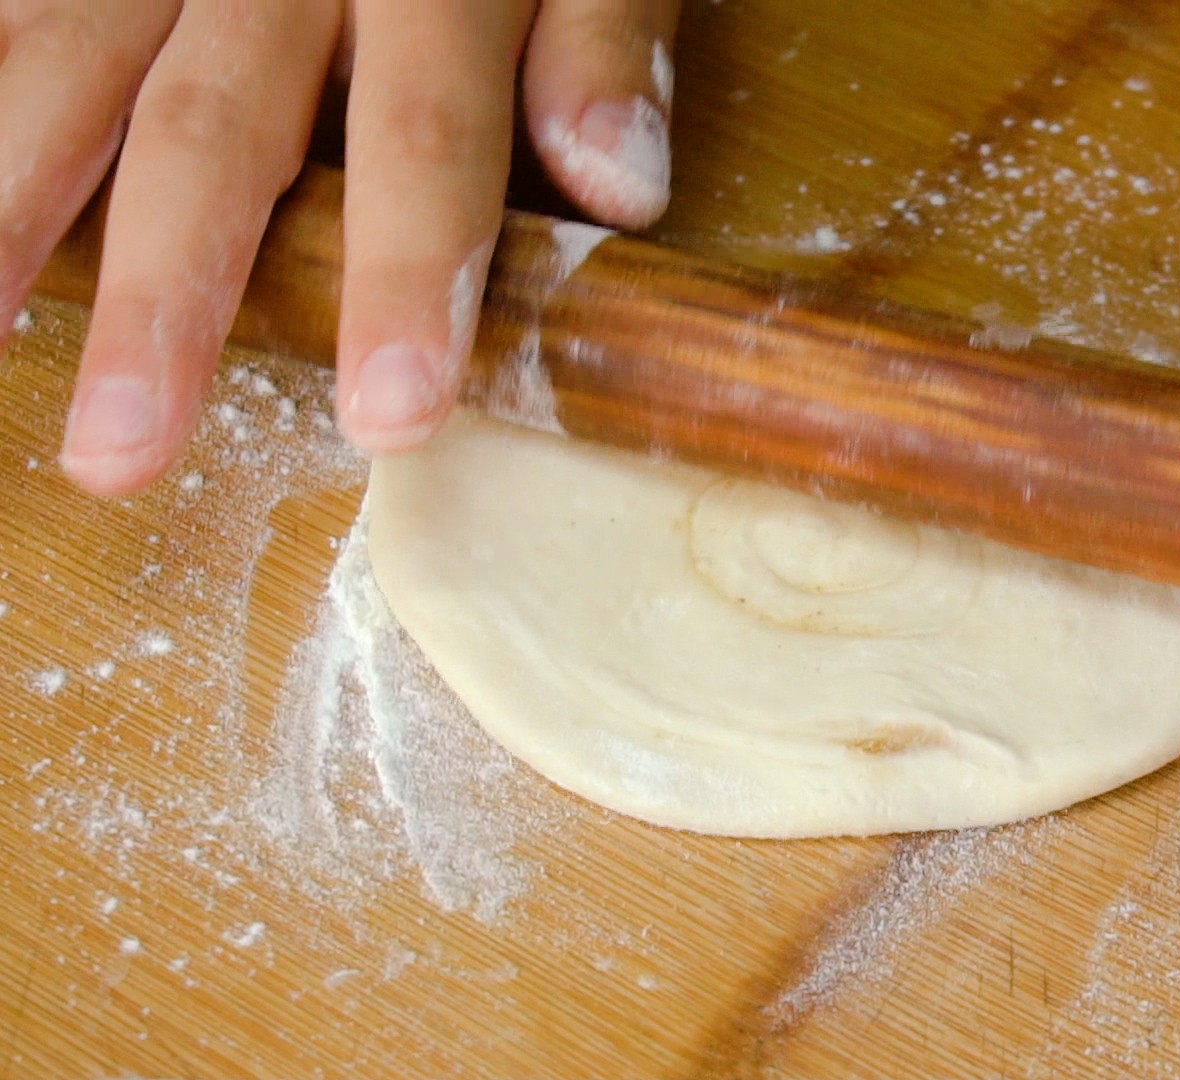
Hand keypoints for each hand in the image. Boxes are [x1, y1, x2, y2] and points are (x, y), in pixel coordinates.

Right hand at [0, 0, 680, 495]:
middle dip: (165, 295)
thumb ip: (605, 45)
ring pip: (72, 61)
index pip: (419, 136)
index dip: (404, 276)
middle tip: (121, 451)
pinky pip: (21, 7)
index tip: (391, 415)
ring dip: (17, 205)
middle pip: (212, 130)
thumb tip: (619, 188)